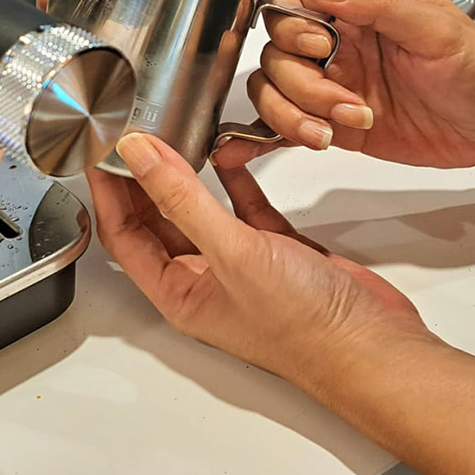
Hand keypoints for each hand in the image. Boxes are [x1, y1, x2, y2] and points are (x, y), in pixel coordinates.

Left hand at [88, 133, 434, 391]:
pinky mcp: (278, 249)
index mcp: (179, 293)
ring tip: (177, 130)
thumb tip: (139, 155)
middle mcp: (205, 280)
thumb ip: (182, 198)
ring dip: (190, 172)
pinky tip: (232, 150)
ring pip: (202, 208)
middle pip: (158, 218)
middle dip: (144, 176)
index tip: (103, 146)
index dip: (109, 190)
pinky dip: (237, 177)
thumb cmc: (303, 325)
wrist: (371, 345)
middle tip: (136, 129)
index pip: (125, 235)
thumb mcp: (232, 252)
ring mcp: (242, 264)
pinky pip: (246, 205)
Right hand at [215, 0, 474, 168]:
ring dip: (295, 114)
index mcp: (356, 9)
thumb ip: (377, 4)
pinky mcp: (336, 125)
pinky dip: (280, 135)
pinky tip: (305, 140)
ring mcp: (333, 85)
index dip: (290, 27)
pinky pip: (288, 126)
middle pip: (275, 54)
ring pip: (273, 92)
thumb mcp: (435, 27)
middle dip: (300, 83)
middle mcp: (338, 44)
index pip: (291, 2)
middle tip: (344, 100)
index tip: (320, 47)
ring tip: (341, 126)